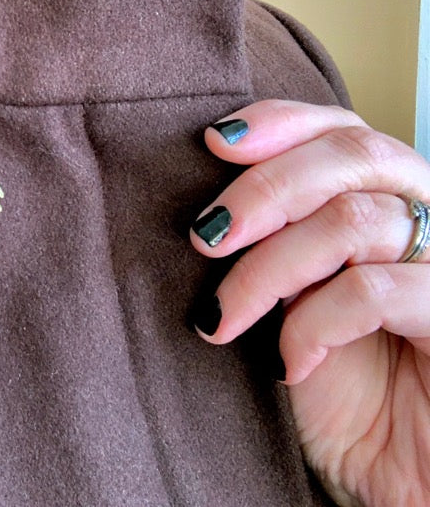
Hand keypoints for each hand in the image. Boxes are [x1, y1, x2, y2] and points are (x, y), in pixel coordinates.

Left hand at [189, 100, 429, 506]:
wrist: (389, 475)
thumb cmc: (336, 386)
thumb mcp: (289, 300)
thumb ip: (272, 241)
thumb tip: (207, 203)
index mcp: (390, 202)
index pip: (346, 128)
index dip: (281, 122)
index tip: (213, 142)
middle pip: (354, 154)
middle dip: (263, 189)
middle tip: (204, 238)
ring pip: (354, 220)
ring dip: (267, 268)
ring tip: (223, 314)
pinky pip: (374, 292)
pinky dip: (312, 323)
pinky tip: (286, 362)